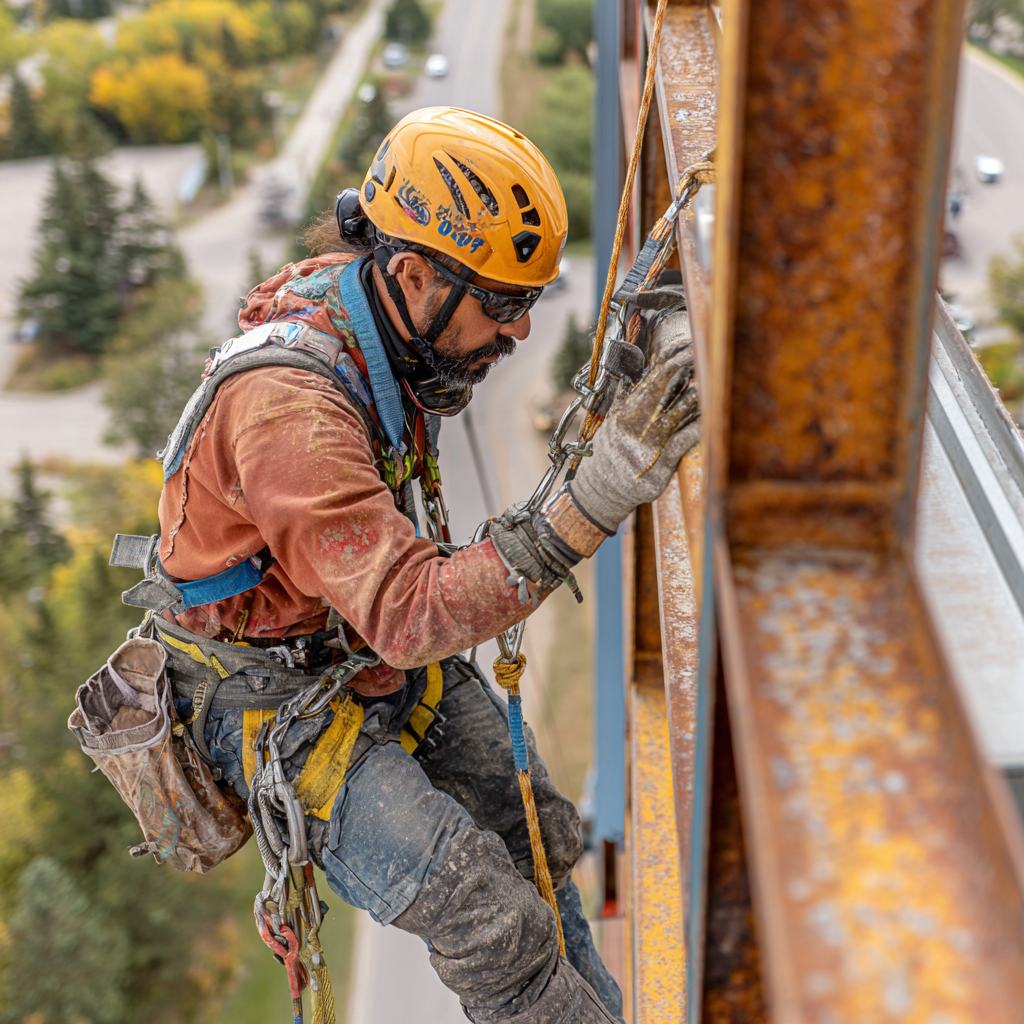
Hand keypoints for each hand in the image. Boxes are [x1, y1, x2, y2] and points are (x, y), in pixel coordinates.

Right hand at [567, 309, 698, 532]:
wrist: (602, 489)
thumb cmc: (608, 454)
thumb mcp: (610, 423)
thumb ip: (622, 399)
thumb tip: (627, 377)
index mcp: (627, 410)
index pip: (651, 378)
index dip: (670, 359)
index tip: (685, 347)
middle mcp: (637, 424)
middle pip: (663, 389)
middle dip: (682, 369)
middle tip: (699, 354)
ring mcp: (649, 444)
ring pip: (674, 414)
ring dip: (692, 398)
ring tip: (706, 384)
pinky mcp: (659, 465)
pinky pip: (679, 444)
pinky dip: (693, 432)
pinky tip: (705, 423)